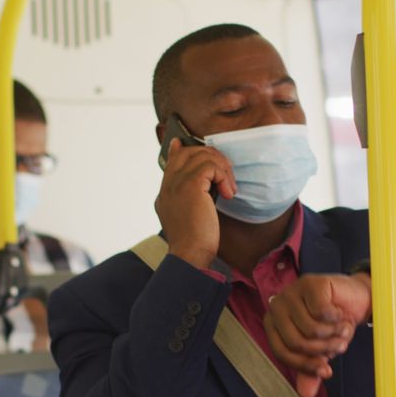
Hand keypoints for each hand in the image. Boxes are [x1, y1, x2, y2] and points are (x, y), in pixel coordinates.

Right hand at [155, 139, 236, 268]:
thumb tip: (206, 186)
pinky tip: (228, 193)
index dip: (180, 150)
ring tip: (229, 188)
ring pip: (203, 156)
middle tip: (225, 176)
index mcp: (166, 192)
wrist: (190, 254)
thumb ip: (191, 199)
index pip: (171, 161)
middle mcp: (168, 185)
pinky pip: (210, 166)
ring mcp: (177, 182)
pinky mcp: (191, 184)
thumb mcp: (189, 217)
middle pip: (189, 152)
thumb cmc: (194, 242)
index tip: (181, 143)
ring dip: (222, 169)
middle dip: (212, 158)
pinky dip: (223, 176)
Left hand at [264, 273, 371, 396]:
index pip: (282, 352)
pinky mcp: (310, 283)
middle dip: (324, 349)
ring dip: (334, 334)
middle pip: (296, 342)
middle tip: (341, 346)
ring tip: (343, 330)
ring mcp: (292, 292)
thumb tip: (306, 395)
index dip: (305, 365)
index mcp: (273, 324)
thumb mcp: (321, 351)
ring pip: (311, 328)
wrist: (355, 300)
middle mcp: (277, 307)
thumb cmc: (332, 324)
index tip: (326, 371)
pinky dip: (338, 319)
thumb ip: (311, 370)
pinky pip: (322, 312)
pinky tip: (341, 315)